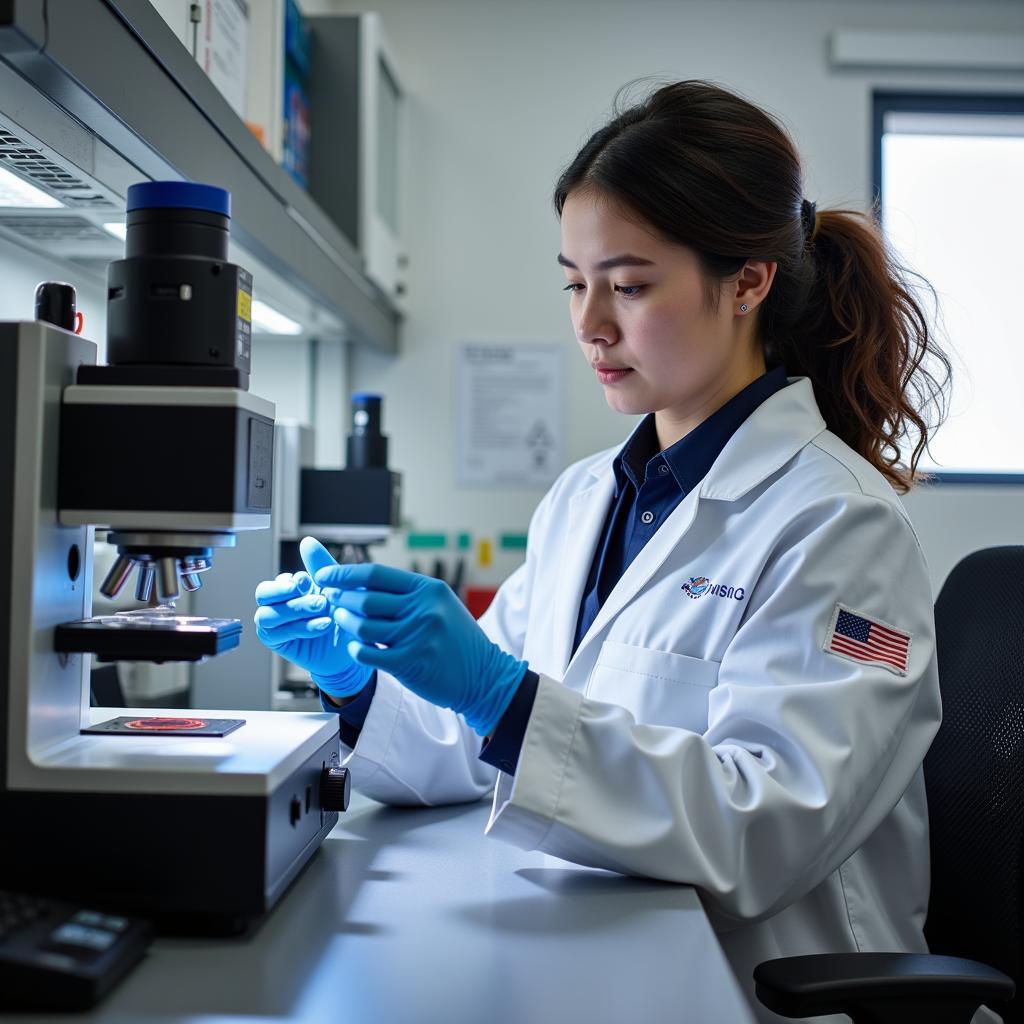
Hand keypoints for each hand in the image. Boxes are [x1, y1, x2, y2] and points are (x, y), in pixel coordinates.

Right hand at [253, 537, 374, 699]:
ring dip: (295, 610)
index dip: (290, 581)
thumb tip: (306, 541)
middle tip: (314, 596)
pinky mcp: (277, 643)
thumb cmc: (345, 613)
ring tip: (323, 608)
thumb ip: (320, 565)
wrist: (355, 645)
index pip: (278, 581)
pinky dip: (302, 627)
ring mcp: (275, 625)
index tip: (306, 581)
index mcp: (290, 588)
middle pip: (263, 594)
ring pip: (268, 615)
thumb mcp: (336, 586)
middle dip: (284, 593)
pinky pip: (279, 633)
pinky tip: (324, 624)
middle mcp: (279, 604)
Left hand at [314, 563, 526, 735]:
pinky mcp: (411, 662)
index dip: (344, 574)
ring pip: (364, 626)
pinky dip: (356, 650)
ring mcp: (417, 636)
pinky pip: (369, 653)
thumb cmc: (458, 641)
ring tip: (340, 619)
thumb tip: (364, 581)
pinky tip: (354, 648)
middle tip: (329, 599)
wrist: (484, 677)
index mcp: (428, 589)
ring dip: (345, 622)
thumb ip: (408, 594)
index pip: (375, 574)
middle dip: (340, 598)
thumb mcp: (440, 606)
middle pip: (365, 598)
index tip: (325, 576)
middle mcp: (423, 609)